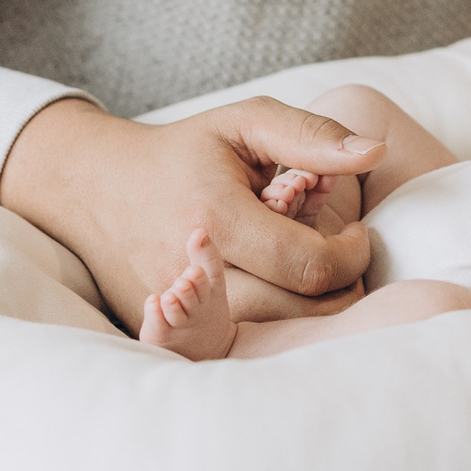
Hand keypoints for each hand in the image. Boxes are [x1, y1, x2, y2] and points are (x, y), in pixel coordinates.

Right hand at [0, 95, 384, 331]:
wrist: (97, 186)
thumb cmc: (186, 152)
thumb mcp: (246, 123)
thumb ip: (310, 136)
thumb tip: (373, 153)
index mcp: (215, 216)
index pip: (308, 265)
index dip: (351, 254)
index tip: (356, 232)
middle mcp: (189, 271)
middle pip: (294, 313)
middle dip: (337, 288)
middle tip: (337, 254)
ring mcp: (172, 308)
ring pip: (268, 339)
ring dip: (305, 311)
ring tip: (307, 271)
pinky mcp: (163, 332)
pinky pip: (232, 348)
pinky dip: (267, 328)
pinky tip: (275, 294)